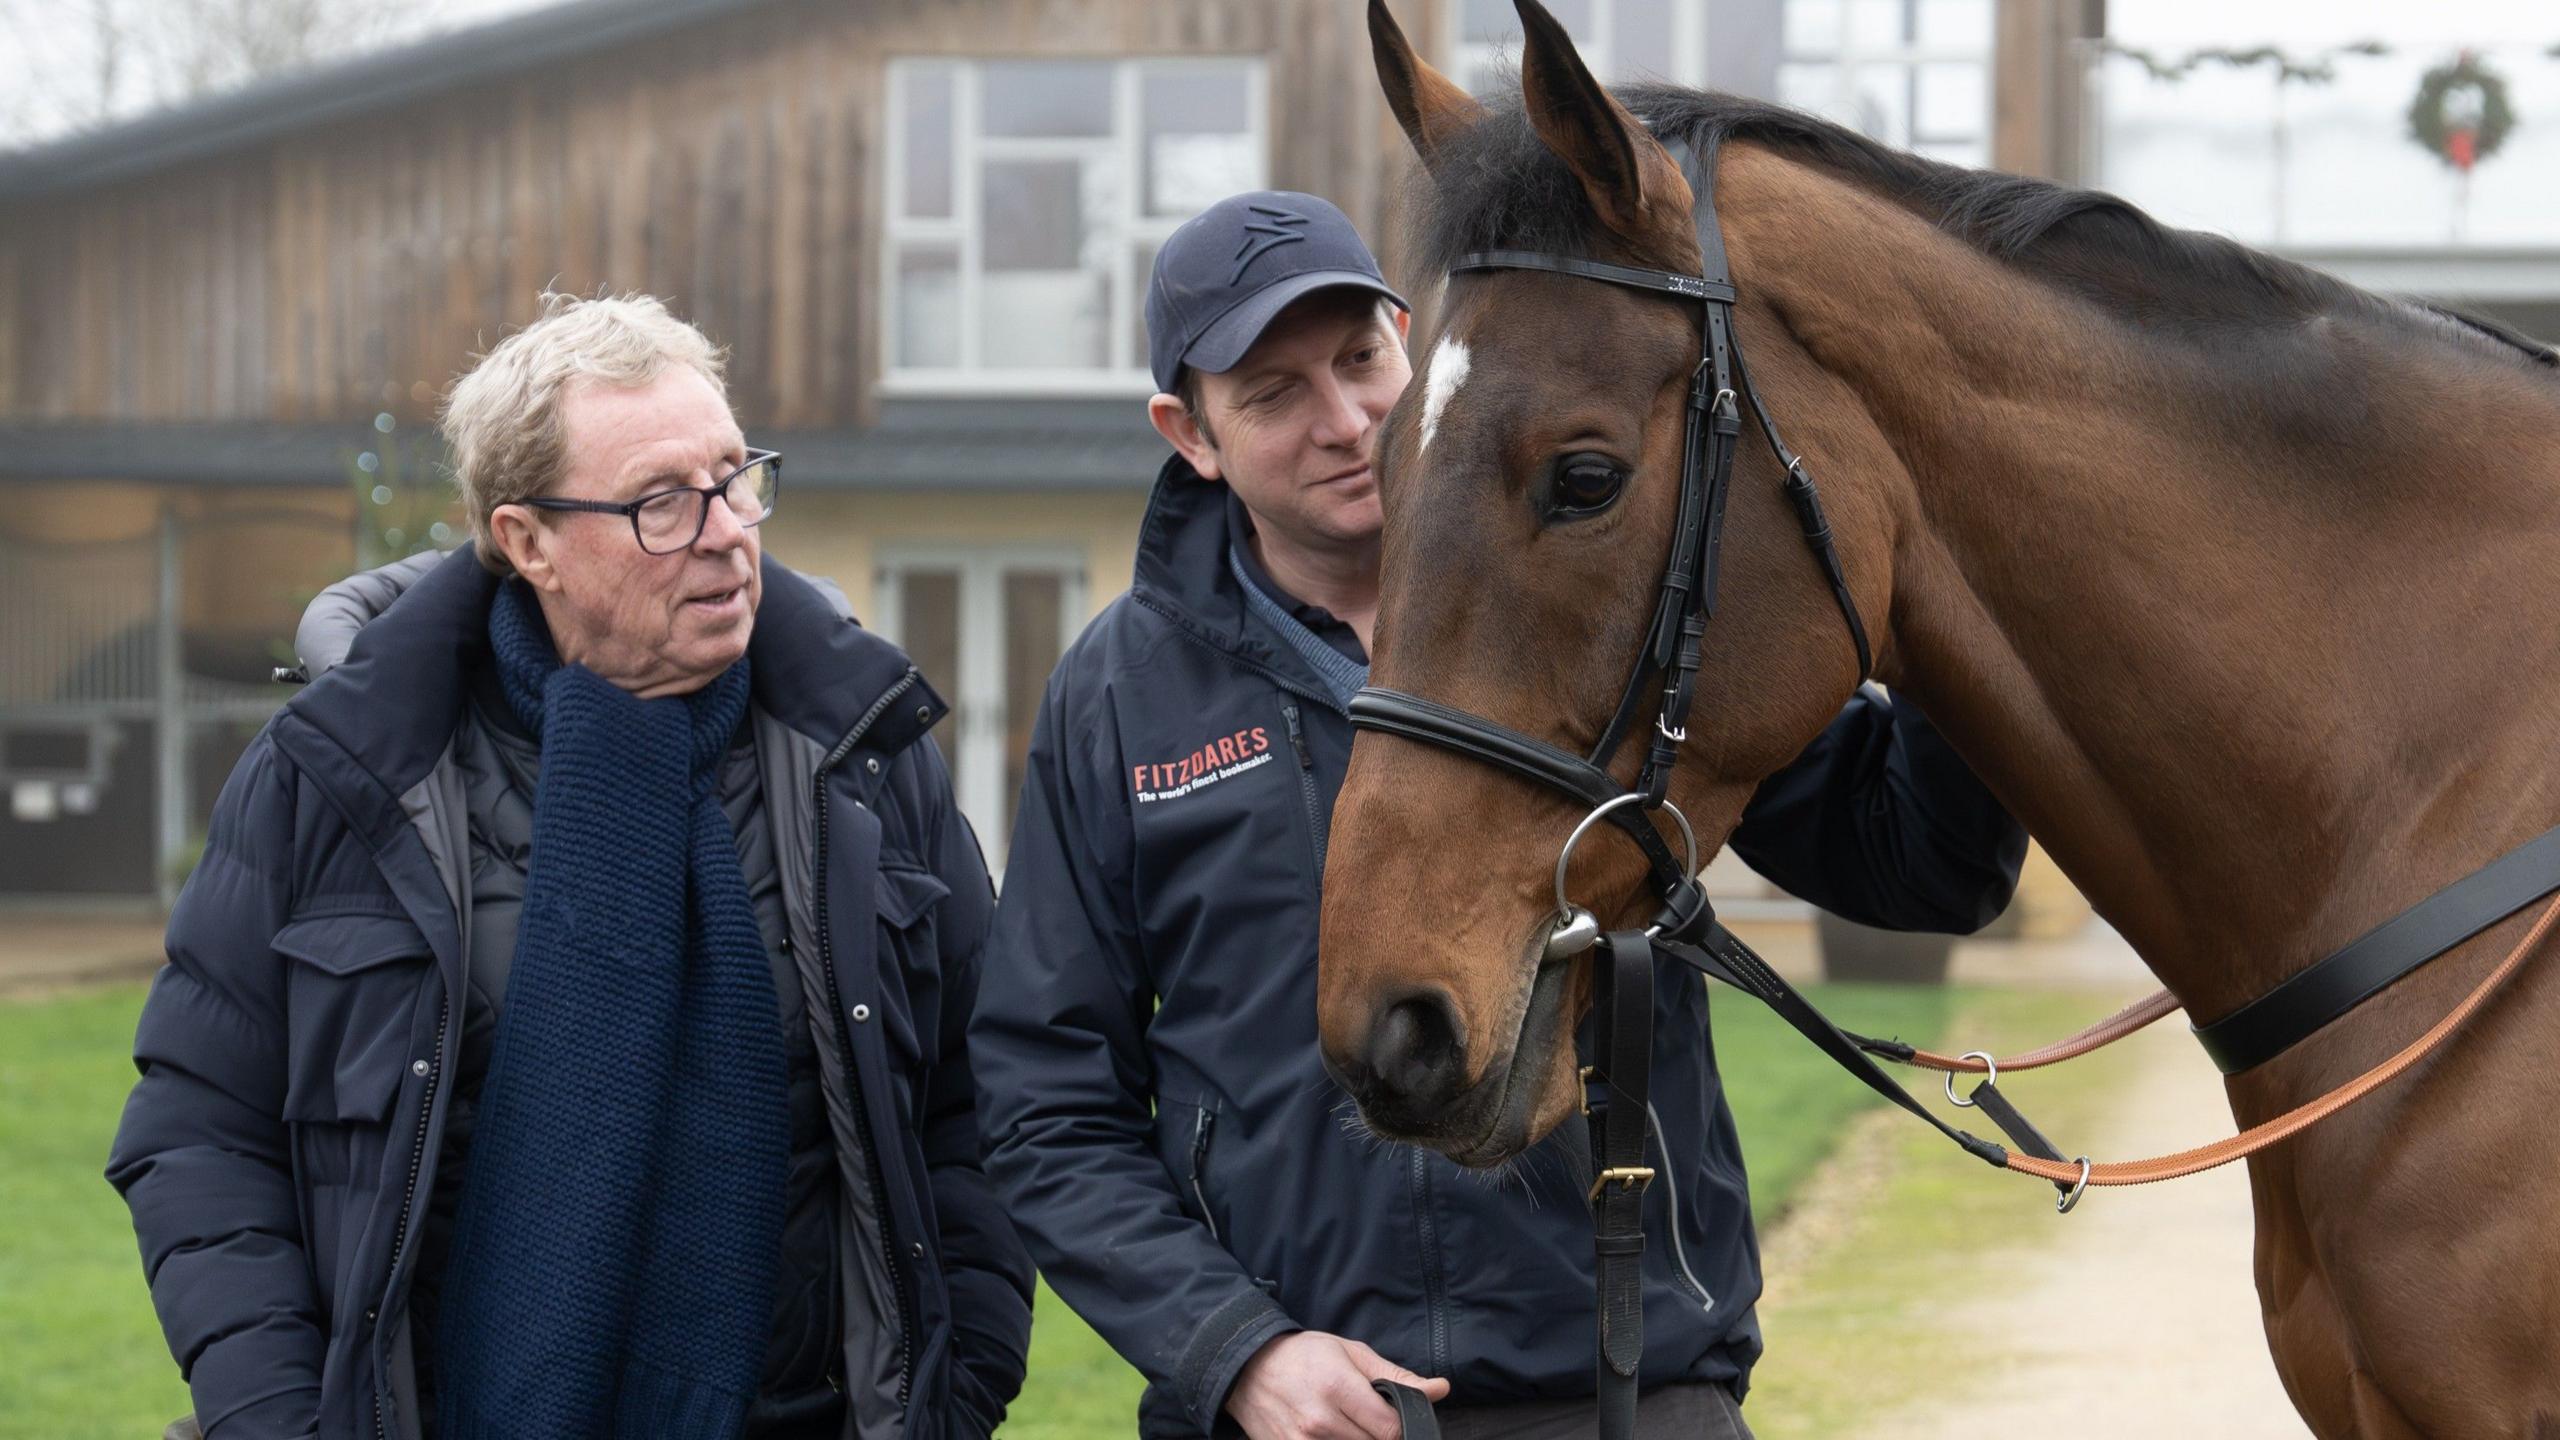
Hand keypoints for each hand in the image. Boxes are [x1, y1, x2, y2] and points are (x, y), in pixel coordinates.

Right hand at [1223, 1330, 1450, 1439]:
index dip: (1401, 1426)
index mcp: (1338, 1388)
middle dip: (1379, 1434)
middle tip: (1365, 1415)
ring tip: (1345, 1422)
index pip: (1391, 1429)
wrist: (1247, 1368)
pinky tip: (1332, 1433)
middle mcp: (1319, 1421)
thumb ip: (1396, 1376)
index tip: (1394, 1417)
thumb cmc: (1303, 1356)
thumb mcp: (1351, 1353)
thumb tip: (1440, 1389)